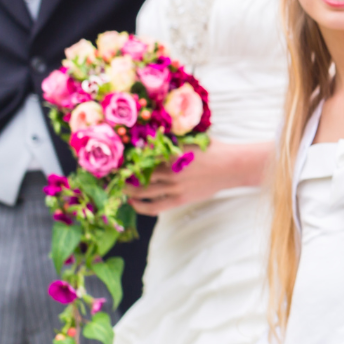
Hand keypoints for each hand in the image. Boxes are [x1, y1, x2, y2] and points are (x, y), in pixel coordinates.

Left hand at [127, 140, 270, 215]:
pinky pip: (155, 206)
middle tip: (111, 172)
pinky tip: (133, 201)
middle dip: (122, 173)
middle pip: (137, 173)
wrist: (232, 167)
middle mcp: (170, 170)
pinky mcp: (180, 199)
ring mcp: (175, 186)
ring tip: (120, 186)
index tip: (116, 157)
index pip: (140, 155)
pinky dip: (141, 205)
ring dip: (128, 188)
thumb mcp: (190, 138)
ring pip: (142, 190)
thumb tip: (153, 137)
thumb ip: (172, 139)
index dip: (125, 157)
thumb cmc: (213, 149)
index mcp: (170, 152)